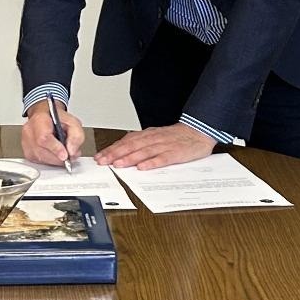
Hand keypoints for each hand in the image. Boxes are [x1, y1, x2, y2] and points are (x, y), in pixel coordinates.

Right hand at [21, 100, 84, 167]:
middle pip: (42, 151)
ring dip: (55, 160)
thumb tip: (72, 151)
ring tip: (62, 152)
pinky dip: (50, 161)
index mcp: (39, 119)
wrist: (47, 117)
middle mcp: (29, 131)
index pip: (43, 138)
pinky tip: (54, 153)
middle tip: (69, 155)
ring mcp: (26, 143)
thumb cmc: (57, 119)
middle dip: (59, 157)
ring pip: (41, 159)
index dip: (55, 148)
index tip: (65, 155)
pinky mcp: (27, 153)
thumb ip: (76, 135)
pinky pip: (39, 162)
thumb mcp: (73, 122)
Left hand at [95, 124, 214, 169]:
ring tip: (118, 165)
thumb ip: (140, 143)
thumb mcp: (156, 136)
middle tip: (103, 162)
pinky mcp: (176, 153)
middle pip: (132, 146)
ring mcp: (165, 145)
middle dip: (116, 154)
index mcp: (148, 135)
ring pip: (144, 151)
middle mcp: (154, 138)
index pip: (126, 141)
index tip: (100, 157)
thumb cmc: (176, 137)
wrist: (199, 132)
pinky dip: (152, 163)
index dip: (112, 149)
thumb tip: (121, 149)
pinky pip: (163, 158)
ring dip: (130, 158)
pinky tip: (143, 168)